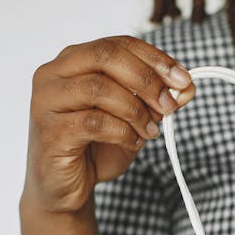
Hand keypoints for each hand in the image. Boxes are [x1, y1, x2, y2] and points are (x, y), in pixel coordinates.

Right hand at [24, 35, 195, 213]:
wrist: (66, 190)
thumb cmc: (95, 150)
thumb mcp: (134, 121)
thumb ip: (156, 101)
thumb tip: (187, 87)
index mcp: (73, 61)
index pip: (117, 44)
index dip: (154, 58)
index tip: (183, 78)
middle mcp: (54, 74)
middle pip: (106, 56)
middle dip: (147, 80)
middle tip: (169, 105)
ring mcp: (47, 101)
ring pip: (100, 88)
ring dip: (135, 110)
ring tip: (150, 131)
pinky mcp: (51, 130)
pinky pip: (94, 122)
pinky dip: (122, 132)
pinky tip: (132, 143)